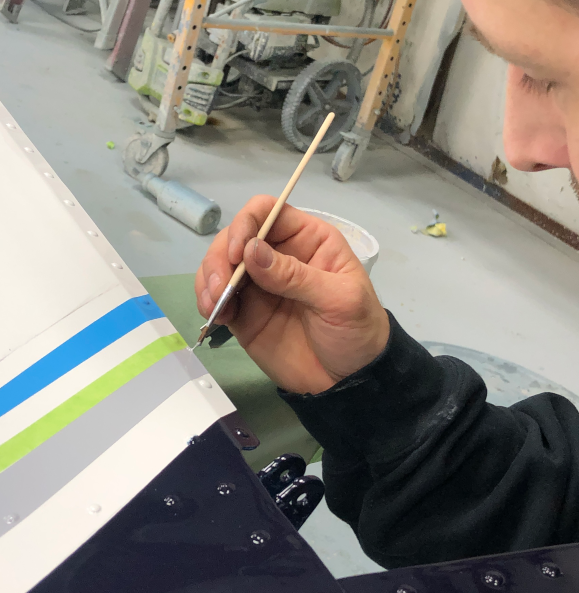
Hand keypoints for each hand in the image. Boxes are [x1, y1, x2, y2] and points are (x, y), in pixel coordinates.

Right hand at [196, 198, 389, 393]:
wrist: (349, 381)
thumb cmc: (357, 331)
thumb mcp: (339, 300)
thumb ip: (296, 276)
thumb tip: (251, 251)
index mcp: (308, 240)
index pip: (268, 211)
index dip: (247, 223)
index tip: (238, 252)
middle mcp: (279, 254)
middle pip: (235, 236)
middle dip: (221, 257)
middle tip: (222, 289)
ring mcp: (258, 283)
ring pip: (220, 263)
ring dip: (209, 279)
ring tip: (215, 305)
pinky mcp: (244, 311)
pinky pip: (216, 295)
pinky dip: (207, 300)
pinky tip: (215, 315)